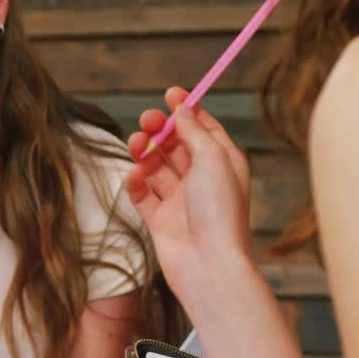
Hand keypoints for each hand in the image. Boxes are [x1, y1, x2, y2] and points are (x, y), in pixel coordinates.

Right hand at [127, 87, 252, 304]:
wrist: (208, 263)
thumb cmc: (220, 212)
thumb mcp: (213, 159)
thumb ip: (195, 131)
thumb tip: (184, 110)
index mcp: (224, 164)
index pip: (204, 129)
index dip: (188, 111)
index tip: (169, 94)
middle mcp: (202, 181)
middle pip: (176, 145)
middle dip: (161, 129)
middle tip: (147, 120)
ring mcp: (180, 201)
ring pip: (157, 167)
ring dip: (144, 152)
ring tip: (136, 145)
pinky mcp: (161, 220)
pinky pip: (143, 195)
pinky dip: (136, 183)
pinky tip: (134, 176)